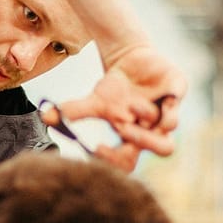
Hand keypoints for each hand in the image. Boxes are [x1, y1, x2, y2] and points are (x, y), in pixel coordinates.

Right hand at [42, 45, 185, 169]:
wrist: (132, 61)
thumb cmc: (114, 89)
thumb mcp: (95, 101)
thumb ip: (74, 111)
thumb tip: (45, 117)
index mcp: (136, 138)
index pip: (131, 161)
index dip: (115, 160)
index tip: (97, 148)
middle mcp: (155, 128)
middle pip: (163, 149)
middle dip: (142, 141)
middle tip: (122, 129)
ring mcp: (169, 109)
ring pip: (171, 125)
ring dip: (152, 118)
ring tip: (133, 105)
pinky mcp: (176, 89)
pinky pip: (177, 98)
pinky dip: (168, 99)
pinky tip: (153, 95)